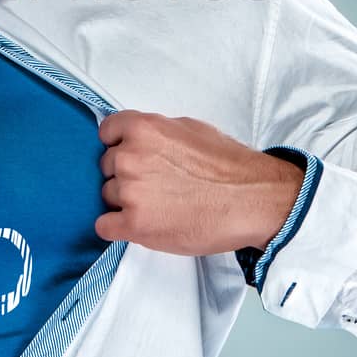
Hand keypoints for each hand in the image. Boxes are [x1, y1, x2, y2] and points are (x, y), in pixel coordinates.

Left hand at [94, 111, 303, 254]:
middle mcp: (130, 157)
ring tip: (157, 206)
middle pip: (106, 167)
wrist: (251, 200)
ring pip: (107, 196)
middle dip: (125, 174)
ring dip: (125, 202)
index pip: (107, 132)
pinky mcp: (134, 225)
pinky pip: (104, 226)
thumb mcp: (189, 129)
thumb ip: (155, 133)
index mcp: (143, 129)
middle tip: (154, 184)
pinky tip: (138, 225)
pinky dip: (116, 227)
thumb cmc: (227, 165)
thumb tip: (137, 141)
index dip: (119, 144)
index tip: (131, 155)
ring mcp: (130, 192)